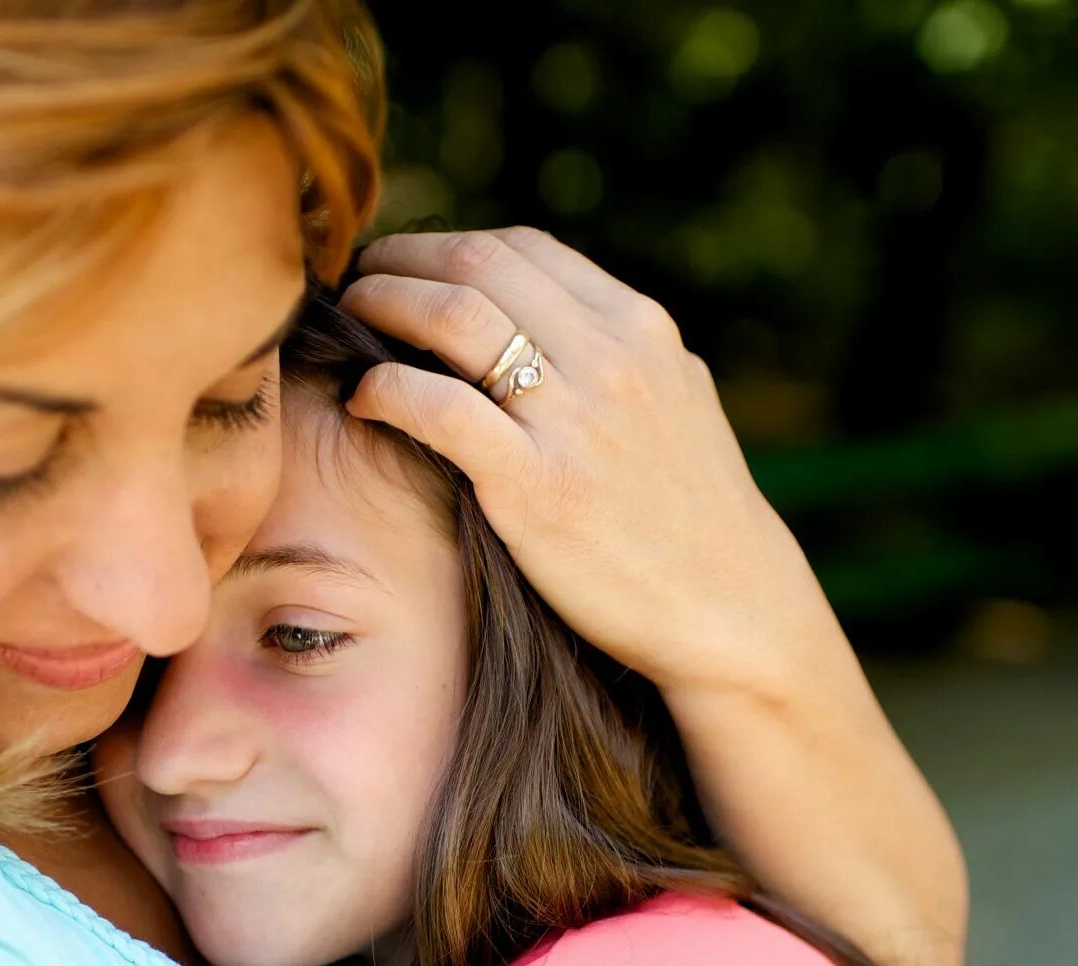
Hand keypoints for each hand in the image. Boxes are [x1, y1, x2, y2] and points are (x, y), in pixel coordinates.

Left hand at [340, 227, 822, 700]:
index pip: (520, 248)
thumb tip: (545, 313)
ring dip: (383, 304)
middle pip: (476, 264)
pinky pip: (437, 408)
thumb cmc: (692, 512)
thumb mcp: (674, 398)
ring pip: (451, 315)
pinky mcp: (536, 486)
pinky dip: (385, 388)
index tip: (403, 267)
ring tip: (349, 322)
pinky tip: (363, 398)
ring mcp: (574, 419)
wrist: (727, 606)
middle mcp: (610, 357)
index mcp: (639, 327)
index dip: (444, 247)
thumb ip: (615, 349)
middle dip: (400, 261)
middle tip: (358, 282)